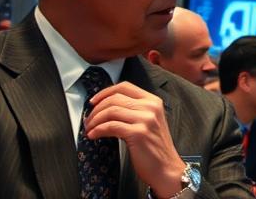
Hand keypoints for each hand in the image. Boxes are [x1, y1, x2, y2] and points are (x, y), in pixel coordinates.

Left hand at [84, 81, 185, 198]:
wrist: (167, 169)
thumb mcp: (149, 122)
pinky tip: (94, 135)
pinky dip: (98, 130)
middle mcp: (151, 107)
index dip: (105, 92)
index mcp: (153, 101)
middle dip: (96, 109)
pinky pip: (111, 126)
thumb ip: (134, 111)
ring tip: (89, 129)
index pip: (125, 87)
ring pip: (111, 111)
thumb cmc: (155, 149)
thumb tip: (106, 107)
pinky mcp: (138, 133)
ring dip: (95, 120)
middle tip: (88, 120)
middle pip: (115, 98)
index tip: (94, 101)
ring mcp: (145, 119)